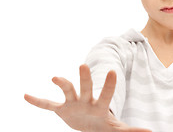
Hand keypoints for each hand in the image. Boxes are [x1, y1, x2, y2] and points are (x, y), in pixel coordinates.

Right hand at [24, 64, 150, 131]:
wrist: (88, 123)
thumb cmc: (103, 123)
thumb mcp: (115, 128)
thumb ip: (130, 130)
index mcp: (100, 106)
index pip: (106, 93)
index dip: (108, 84)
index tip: (112, 71)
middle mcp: (86, 100)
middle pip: (86, 87)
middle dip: (84, 78)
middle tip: (83, 65)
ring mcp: (73, 103)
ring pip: (67, 90)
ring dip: (62, 84)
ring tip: (56, 78)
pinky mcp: (62, 109)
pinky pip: (48, 105)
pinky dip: (38, 101)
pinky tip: (26, 96)